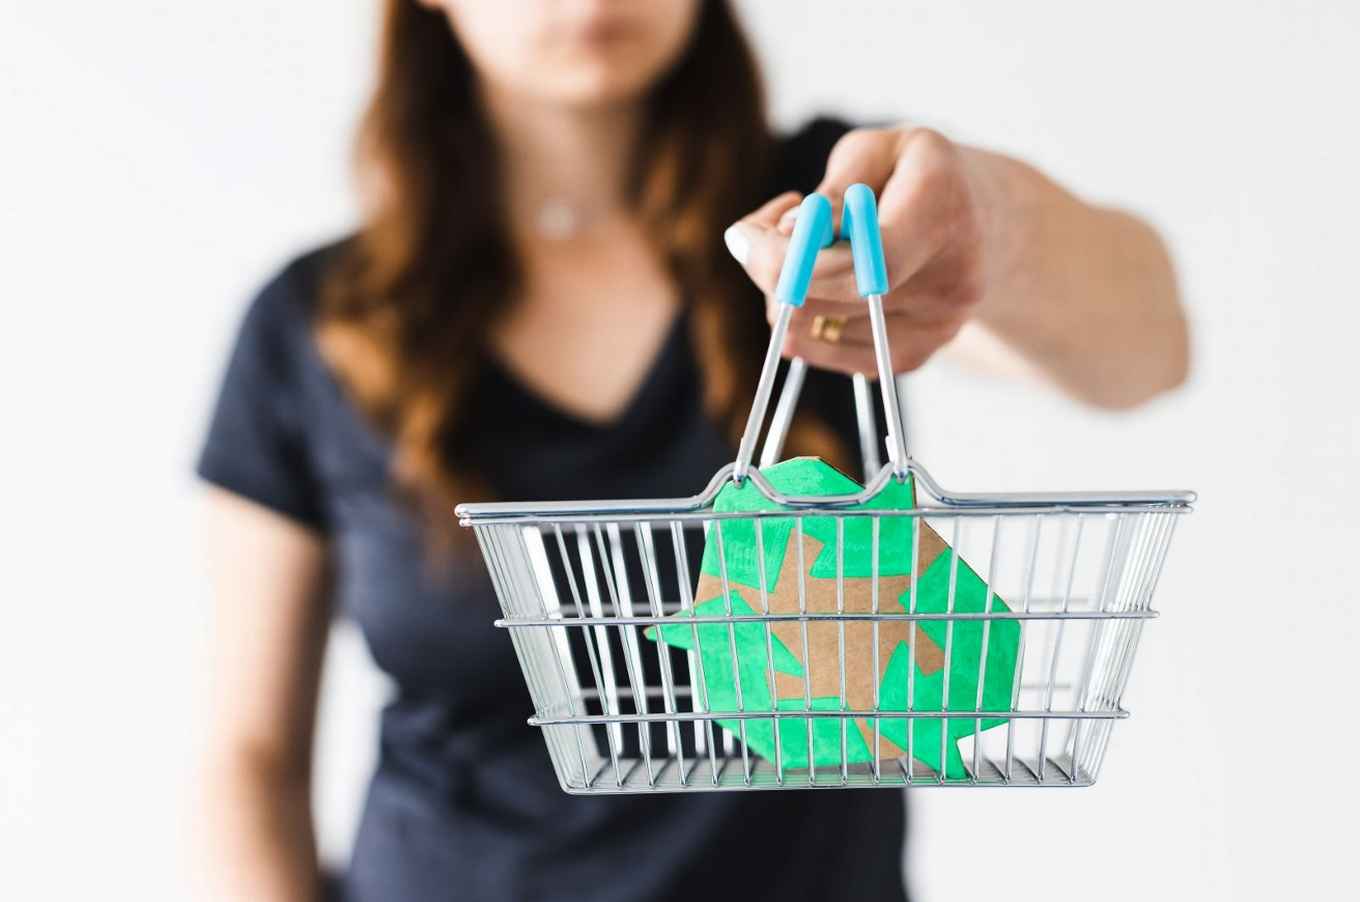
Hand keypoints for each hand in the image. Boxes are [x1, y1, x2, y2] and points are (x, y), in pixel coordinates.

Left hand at [725, 126, 995, 375]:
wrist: (985, 224)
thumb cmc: (916, 176)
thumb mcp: (878, 151)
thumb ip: (833, 188)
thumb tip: (787, 234)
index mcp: (941, 214)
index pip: (867, 257)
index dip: (794, 256)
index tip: (745, 236)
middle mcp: (950, 280)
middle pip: (831, 300)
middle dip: (770, 270)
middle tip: (756, 236)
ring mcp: (937, 328)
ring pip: (819, 329)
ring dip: (785, 294)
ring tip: (802, 250)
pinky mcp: (916, 356)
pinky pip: (831, 354)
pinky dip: (803, 324)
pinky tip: (812, 287)